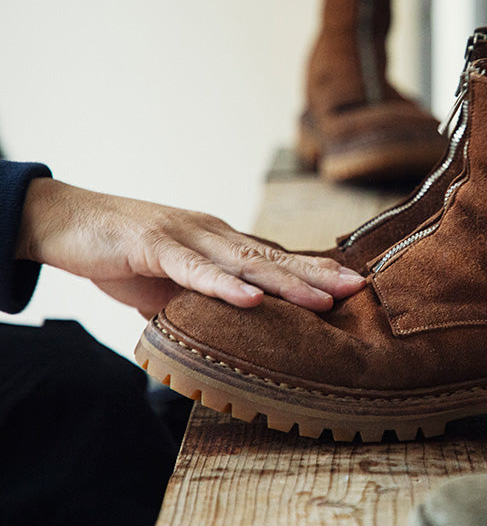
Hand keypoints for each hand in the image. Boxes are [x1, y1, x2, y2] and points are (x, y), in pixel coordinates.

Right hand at [16, 178, 365, 317]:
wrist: (66, 220)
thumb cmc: (124, 253)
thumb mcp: (174, 281)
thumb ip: (204, 299)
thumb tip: (232, 327)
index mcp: (219, 243)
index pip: (275, 258)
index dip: (315, 270)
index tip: (355, 285)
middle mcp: (212, 235)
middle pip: (272, 258)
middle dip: (318, 275)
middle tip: (358, 289)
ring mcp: (185, 238)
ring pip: (243, 263)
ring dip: (285, 283)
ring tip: (324, 300)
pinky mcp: (153, 247)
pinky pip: (192, 271)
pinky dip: (222, 286)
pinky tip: (251, 300)